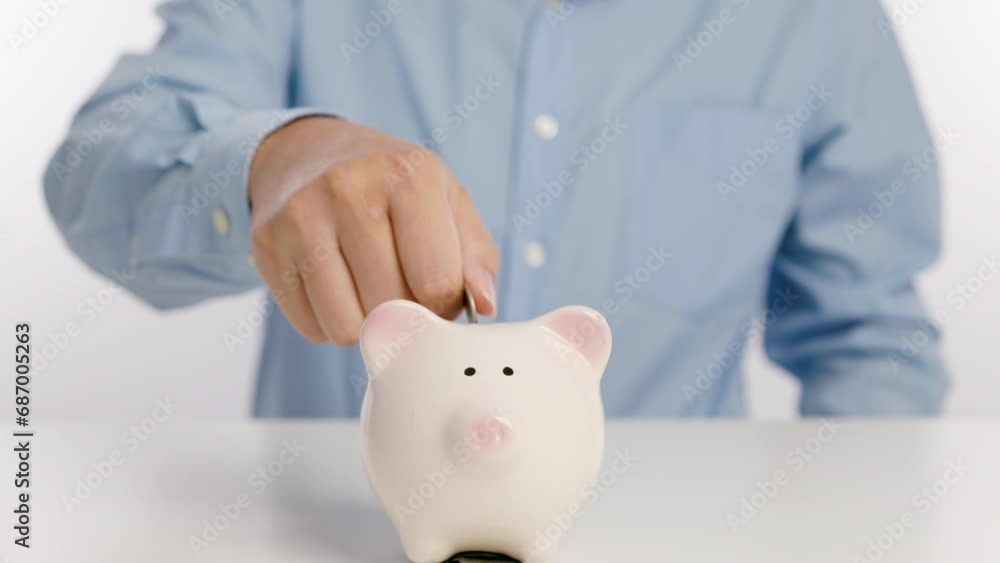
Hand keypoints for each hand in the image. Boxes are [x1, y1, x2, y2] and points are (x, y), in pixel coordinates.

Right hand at [248, 117, 498, 344]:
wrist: (307, 152)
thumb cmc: (393, 186)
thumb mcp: (448, 201)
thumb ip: (477, 257)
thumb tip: (484, 305)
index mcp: (408, 174)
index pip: (437, 284)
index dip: (445, 304)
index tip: (437, 290)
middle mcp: (350, 189)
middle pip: (392, 309)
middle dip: (406, 314)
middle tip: (402, 288)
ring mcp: (301, 217)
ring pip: (348, 328)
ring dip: (366, 324)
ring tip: (367, 286)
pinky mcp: (267, 245)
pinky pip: (312, 329)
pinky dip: (329, 321)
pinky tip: (333, 283)